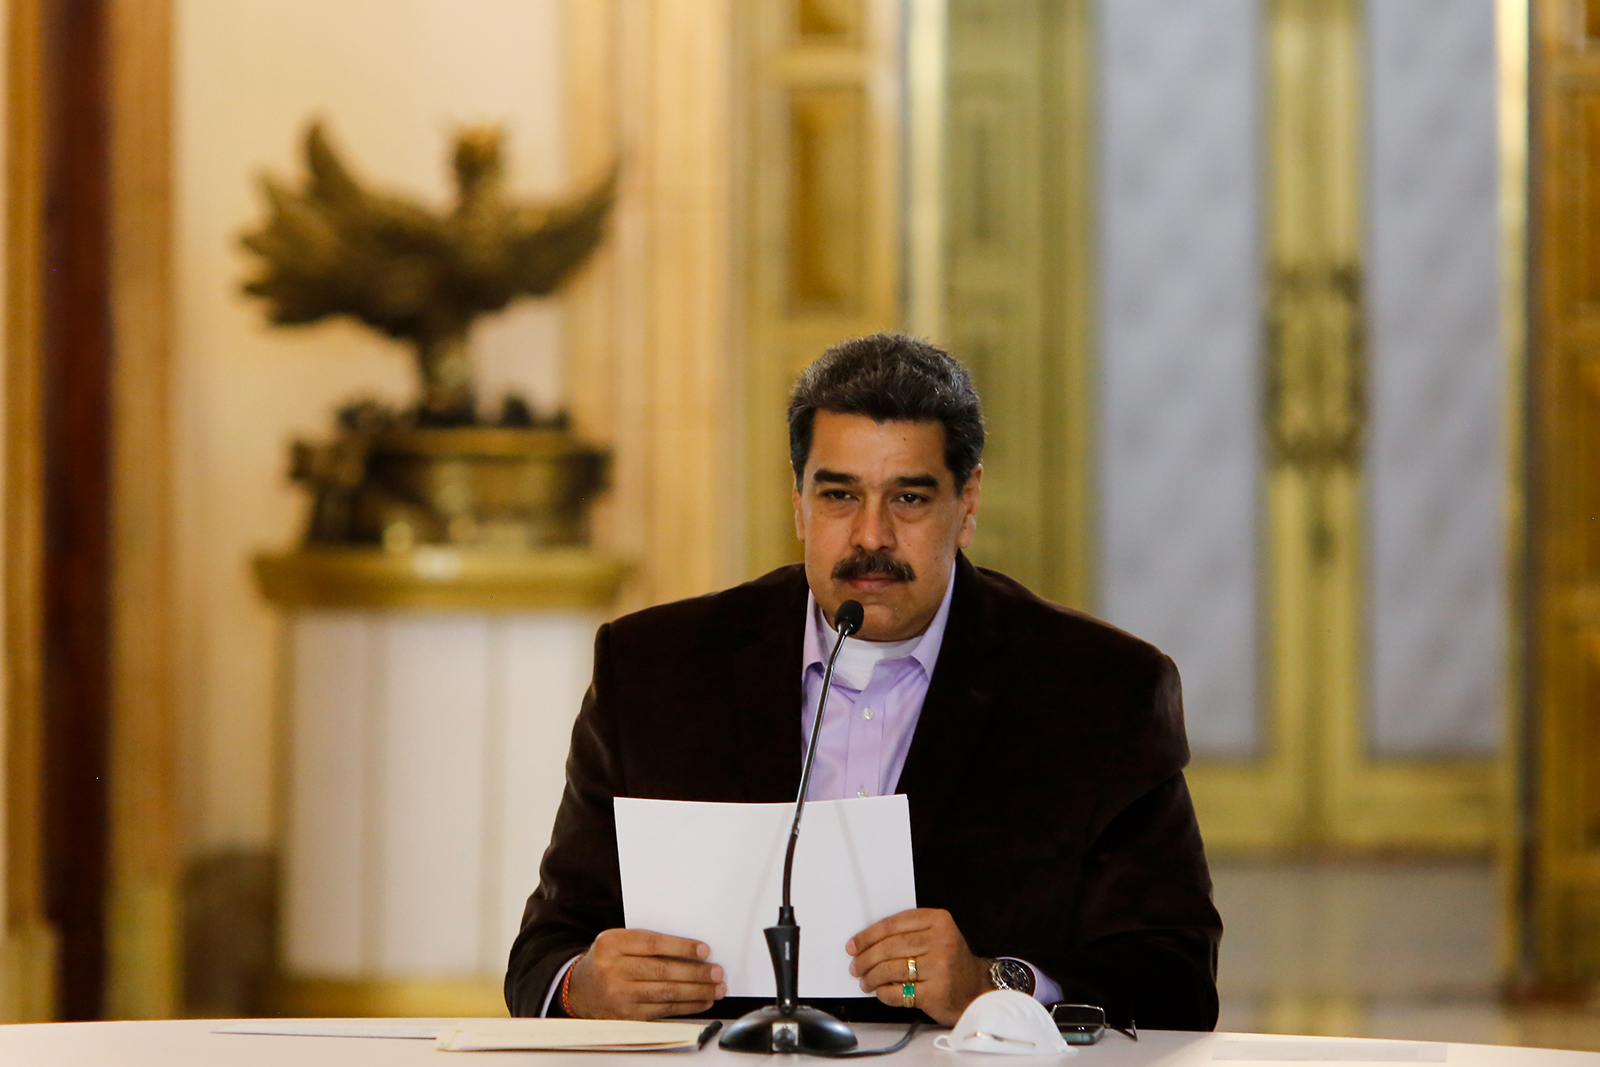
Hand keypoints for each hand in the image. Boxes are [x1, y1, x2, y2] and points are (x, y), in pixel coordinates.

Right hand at [565, 928, 726, 1019]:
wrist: (579, 990)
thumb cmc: (607, 960)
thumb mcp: (618, 941)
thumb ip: (646, 941)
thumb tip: (690, 949)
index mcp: (612, 944)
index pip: (653, 944)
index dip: (681, 947)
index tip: (704, 950)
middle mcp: (613, 970)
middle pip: (662, 971)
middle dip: (695, 972)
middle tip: (717, 972)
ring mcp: (619, 996)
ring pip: (665, 993)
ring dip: (696, 991)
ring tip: (716, 988)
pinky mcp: (627, 1016)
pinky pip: (662, 1011)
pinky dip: (686, 1006)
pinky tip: (701, 1001)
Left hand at [846, 908, 990, 1025]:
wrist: (976, 989)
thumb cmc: (950, 961)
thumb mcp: (936, 934)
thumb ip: (908, 932)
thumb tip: (865, 943)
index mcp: (939, 920)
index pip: (893, 924)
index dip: (868, 935)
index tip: (854, 945)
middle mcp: (941, 941)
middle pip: (889, 947)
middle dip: (866, 958)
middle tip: (855, 967)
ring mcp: (940, 967)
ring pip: (891, 969)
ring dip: (872, 977)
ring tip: (866, 982)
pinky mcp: (936, 993)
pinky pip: (899, 992)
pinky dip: (884, 993)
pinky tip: (881, 992)